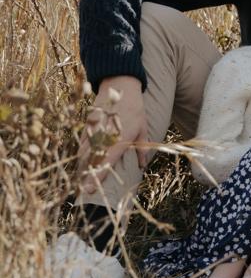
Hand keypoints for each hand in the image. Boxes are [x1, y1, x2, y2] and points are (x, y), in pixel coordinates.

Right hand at [77, 76, 147, 194]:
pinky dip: (82, 154)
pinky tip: (82, 162)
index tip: (88, 191)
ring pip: (83, 154)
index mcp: (119, 140)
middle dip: (85, 177)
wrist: (120, 86)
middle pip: (90, 161)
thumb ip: (142, 149)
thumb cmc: (135, 109)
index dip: (96, 178)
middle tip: (83, 191)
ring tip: (81, 180)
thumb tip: (142, 166)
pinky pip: (82, 144)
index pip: (105, 163)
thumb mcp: (142, 129)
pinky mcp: (88, 125)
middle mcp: (103, 137)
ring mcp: (93, 131)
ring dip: (82, 167)